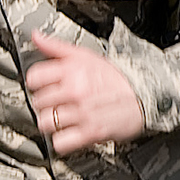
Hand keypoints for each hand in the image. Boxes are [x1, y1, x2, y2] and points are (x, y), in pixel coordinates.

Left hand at [25, 29, 145, 156]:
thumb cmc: (115, 77)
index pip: (34, 77)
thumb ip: (57, 47)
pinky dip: (63, 141)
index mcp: (72, 70)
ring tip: (63, 118)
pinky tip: (70, 132)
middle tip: (58, 103)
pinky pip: (60, 142)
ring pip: (45, 123)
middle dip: (46, 104)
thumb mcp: (86, 55)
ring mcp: (82, 113)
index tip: (43, 87)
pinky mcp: (90, 133)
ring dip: (52, 123)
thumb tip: (36, 36)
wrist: (145, 94)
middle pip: (38, 102)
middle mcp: (75, 91)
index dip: (37, 83)